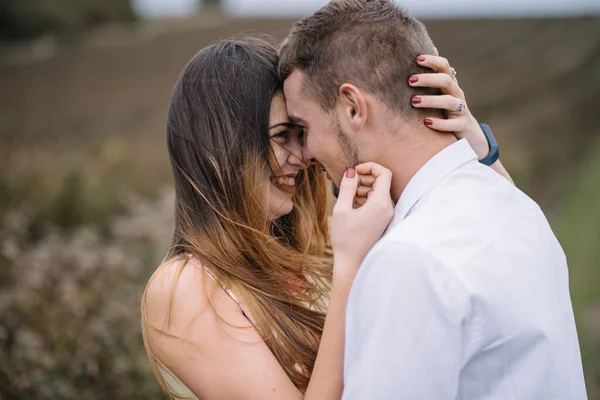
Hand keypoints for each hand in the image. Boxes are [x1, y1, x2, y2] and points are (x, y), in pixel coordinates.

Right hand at [330, 163, 393, 278]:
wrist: (353, 264)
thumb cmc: (345, 239)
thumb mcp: (341, 210)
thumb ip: (347, 187)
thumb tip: (352, 172)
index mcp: (380, 204)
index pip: (384, 173)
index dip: (369, 167)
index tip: (354, 171)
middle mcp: (388, 208)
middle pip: (382, 181)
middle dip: (365, 178)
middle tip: (349, 184)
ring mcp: (387, 216)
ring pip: (379, 192)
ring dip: (365, 188)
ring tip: (349, 196)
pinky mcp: (383, 221)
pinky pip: (378, 202)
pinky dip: (367, 198)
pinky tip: (353, 205)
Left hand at [409, 51, 489, 159]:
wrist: (467, 132)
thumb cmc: (447, 108)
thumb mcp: (441, 91)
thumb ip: (434, 74)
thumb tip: (430, 48)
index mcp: (450, 84)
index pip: (445, 67)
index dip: (433, 61)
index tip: (417, 59)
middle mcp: (457, 94)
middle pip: (446, 81)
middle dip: (428, 79)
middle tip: (410, 80)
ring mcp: (461, 110)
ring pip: (449, 102)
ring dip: (431, 100)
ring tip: (414, 101)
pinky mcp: (461, 126)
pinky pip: (453, 124)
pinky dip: (440, 123)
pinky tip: (426, 122)